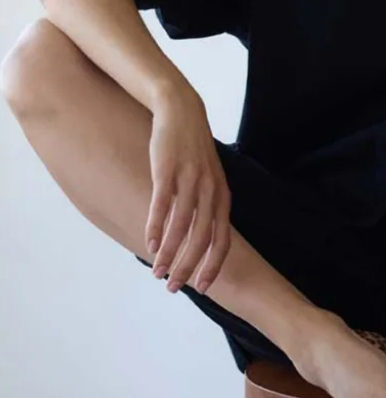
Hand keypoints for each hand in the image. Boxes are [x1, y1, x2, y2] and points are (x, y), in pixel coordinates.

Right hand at [146, 91, 231, 295]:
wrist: (180, 110)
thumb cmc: (192, 150)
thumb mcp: (208, 178)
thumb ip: (207, 205)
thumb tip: (200, 235)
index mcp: (222, 197)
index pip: (223, 240)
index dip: (213, 265)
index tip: (203, 287)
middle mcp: (210, 191)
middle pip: (202, 239)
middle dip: (188, 267)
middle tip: (174, 288)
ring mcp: (190, 180)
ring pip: (182, 226)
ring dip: (169, 253)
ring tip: (157, 271)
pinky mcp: (168, 170)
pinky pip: (163, 205)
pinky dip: (157, 227)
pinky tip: (150, 244)